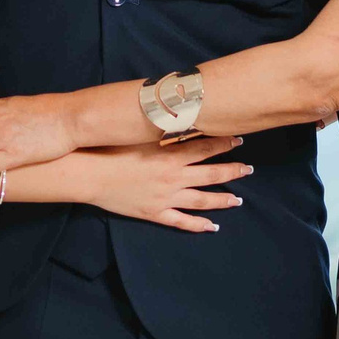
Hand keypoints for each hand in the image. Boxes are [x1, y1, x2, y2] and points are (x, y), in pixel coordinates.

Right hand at [80, 138, 250, 232]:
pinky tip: (213, 227)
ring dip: (223, 200)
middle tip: (249, 169)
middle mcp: (174, 177)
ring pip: (203, 200)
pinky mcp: (155, 212)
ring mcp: (166, 197)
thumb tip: (179, 111)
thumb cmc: (111, 148)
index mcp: (171, 155)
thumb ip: (161, 125)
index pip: (207, 147)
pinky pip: (182, 222)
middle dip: (233, 171)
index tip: (240, 139)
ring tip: (238, 200)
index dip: (225, 143)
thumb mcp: (139, 132)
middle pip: (212, 175)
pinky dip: (199, 225)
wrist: (89, 174)